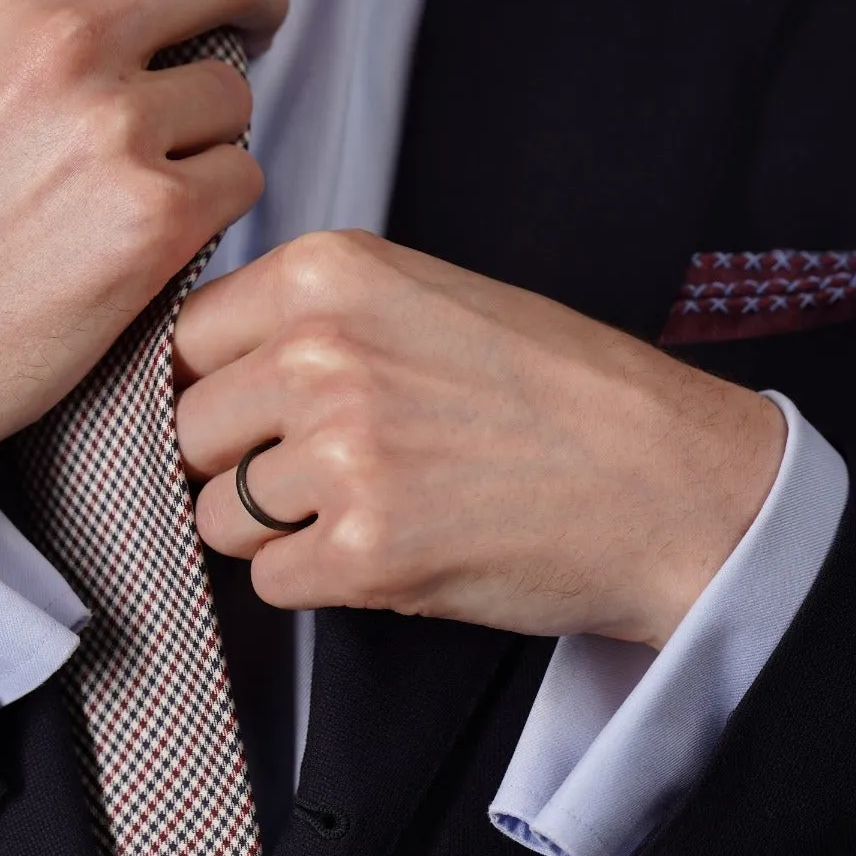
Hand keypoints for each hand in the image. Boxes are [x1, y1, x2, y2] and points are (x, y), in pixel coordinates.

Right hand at [0, 0, 288, 506]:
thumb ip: (40, 11)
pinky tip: (149, 231)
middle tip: (260, 21)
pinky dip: (214, 205)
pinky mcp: (156, 218)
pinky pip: (242, 179)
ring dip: (210, 130)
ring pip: (233, 93)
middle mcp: (62, 37)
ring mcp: (114, 127)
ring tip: (138, 176)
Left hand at [172, 231, 786, 648]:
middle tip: (325, 469)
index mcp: (331, 272)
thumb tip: (203, 365)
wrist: (670, 478)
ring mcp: (342, 451)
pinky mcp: (365, 550)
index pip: (184, 337)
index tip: (252, 411)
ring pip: (214, 514)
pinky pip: (270, 582)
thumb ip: (312, 317)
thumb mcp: (428, 296)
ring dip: (274, 528)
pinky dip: (318, 581)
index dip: (215, 386)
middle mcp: (323, 351)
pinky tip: (390, 550)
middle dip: (238, 462)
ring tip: (368, 507)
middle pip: (188, 429)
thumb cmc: (561, 392)